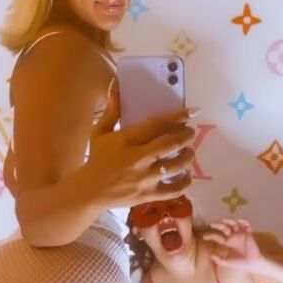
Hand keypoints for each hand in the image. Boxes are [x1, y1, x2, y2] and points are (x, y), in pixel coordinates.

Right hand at [87, 83, 196, 207]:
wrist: (90, 191)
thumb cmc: (97, 159)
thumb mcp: (99, 132)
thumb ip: (112, 111)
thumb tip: (116, 86)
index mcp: (128, 140)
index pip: (158, 125)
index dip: (178, 117)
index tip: (192, 112)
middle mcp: (139, 158)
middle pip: (172, 143)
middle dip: (186, 135)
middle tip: (190, 132)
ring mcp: (146, 179)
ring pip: (177, 165)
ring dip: (188, 156)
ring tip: (188, 151)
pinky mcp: (149, 195)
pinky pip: (175, 190)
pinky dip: (185, 181)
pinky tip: (185, 174)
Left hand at [203, 218, 261, 269]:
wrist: (253, 263)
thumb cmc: (241, 263)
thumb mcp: (229, 263)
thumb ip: (220, 261)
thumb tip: (210, 257)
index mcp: (228, 242)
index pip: (218, 236)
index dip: (211, 236)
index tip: (204, 237)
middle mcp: (233, 236)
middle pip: (224, 227)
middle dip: (218, 225)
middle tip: (212, 224)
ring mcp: (241, 234)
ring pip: (234, 224)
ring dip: (229, 220)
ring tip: (224, 220)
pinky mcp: (249, 233)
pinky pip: (246, 225)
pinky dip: (243, 221)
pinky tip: (239, 221)